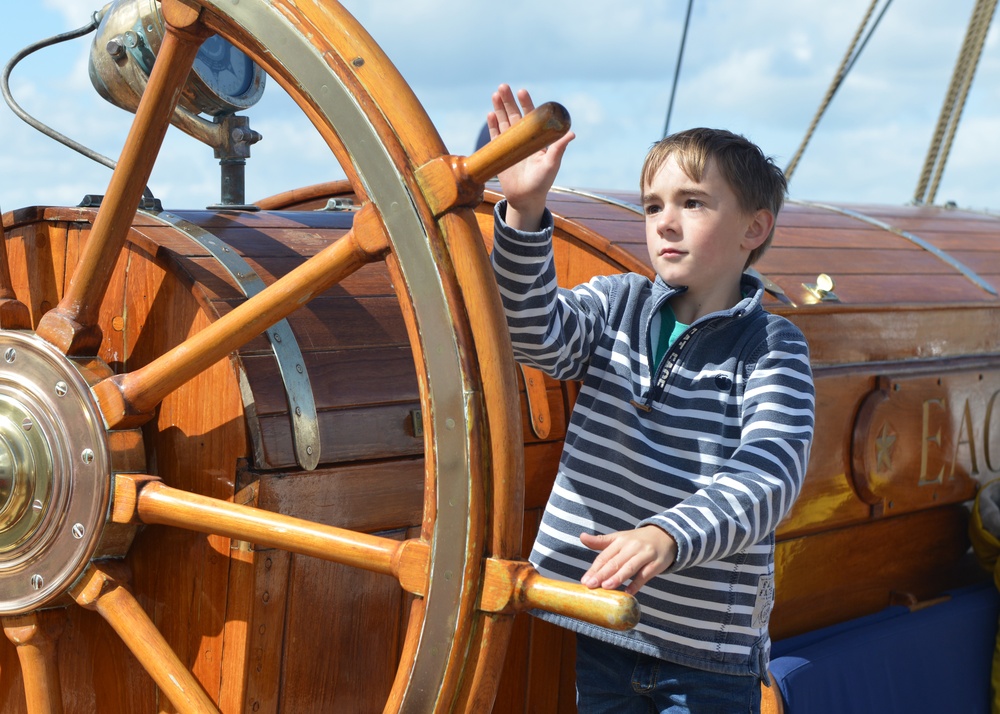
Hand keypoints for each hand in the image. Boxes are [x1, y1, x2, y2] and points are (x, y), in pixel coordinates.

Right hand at [487, 84, 574, 230]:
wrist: (525, 199)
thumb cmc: (542, 182)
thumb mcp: (552, 164)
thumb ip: (559, 148)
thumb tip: (571, 132)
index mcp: (536, 139)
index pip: (531, 117)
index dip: (526, 104)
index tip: (522, 92)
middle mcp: (523, 139)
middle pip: (514, 115)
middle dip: (509, 101)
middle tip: (503, 87)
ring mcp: (510, 145)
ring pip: (504, 122)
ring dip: (499, 108)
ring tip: (495, 94)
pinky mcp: (500, 154)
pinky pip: (495, 137)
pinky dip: (492, 126)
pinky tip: (490, 114)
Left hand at [580, 526, 676, 594]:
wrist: (665, 536)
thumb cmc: (637, 540)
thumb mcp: (619, 538)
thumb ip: (600, 541)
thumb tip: (581, 537)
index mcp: (620, 540)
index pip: (605, 556)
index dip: (594, 569)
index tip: (585, 580)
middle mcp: (631, 546)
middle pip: (615, 562)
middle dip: (602, 574)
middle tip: (590, 585)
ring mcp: (645, 554)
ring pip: (629, 567)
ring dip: (618, 577)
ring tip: (606, 587)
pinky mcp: (657, 563)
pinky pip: (645, 575)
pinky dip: (636, 584)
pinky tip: (628, 592)